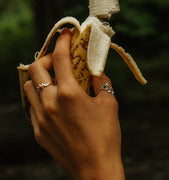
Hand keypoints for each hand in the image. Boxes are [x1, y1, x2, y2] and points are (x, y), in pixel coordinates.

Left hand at [24, 29, 124, 179]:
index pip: (61, 57)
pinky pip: (31, 106)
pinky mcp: (38, 131)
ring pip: (28, 86)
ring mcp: (41, 118)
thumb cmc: (106, 136)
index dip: (63, 41)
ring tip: (53, 80)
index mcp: (69, 93)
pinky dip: (39, 96)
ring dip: (39, 77)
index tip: (66, 34)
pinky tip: (52, 101)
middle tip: (59, 60)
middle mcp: (50, 103)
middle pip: (36, 68)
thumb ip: (102, 82)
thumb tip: (96, 70)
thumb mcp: (109, 103)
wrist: (95, 169)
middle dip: (47, 58)